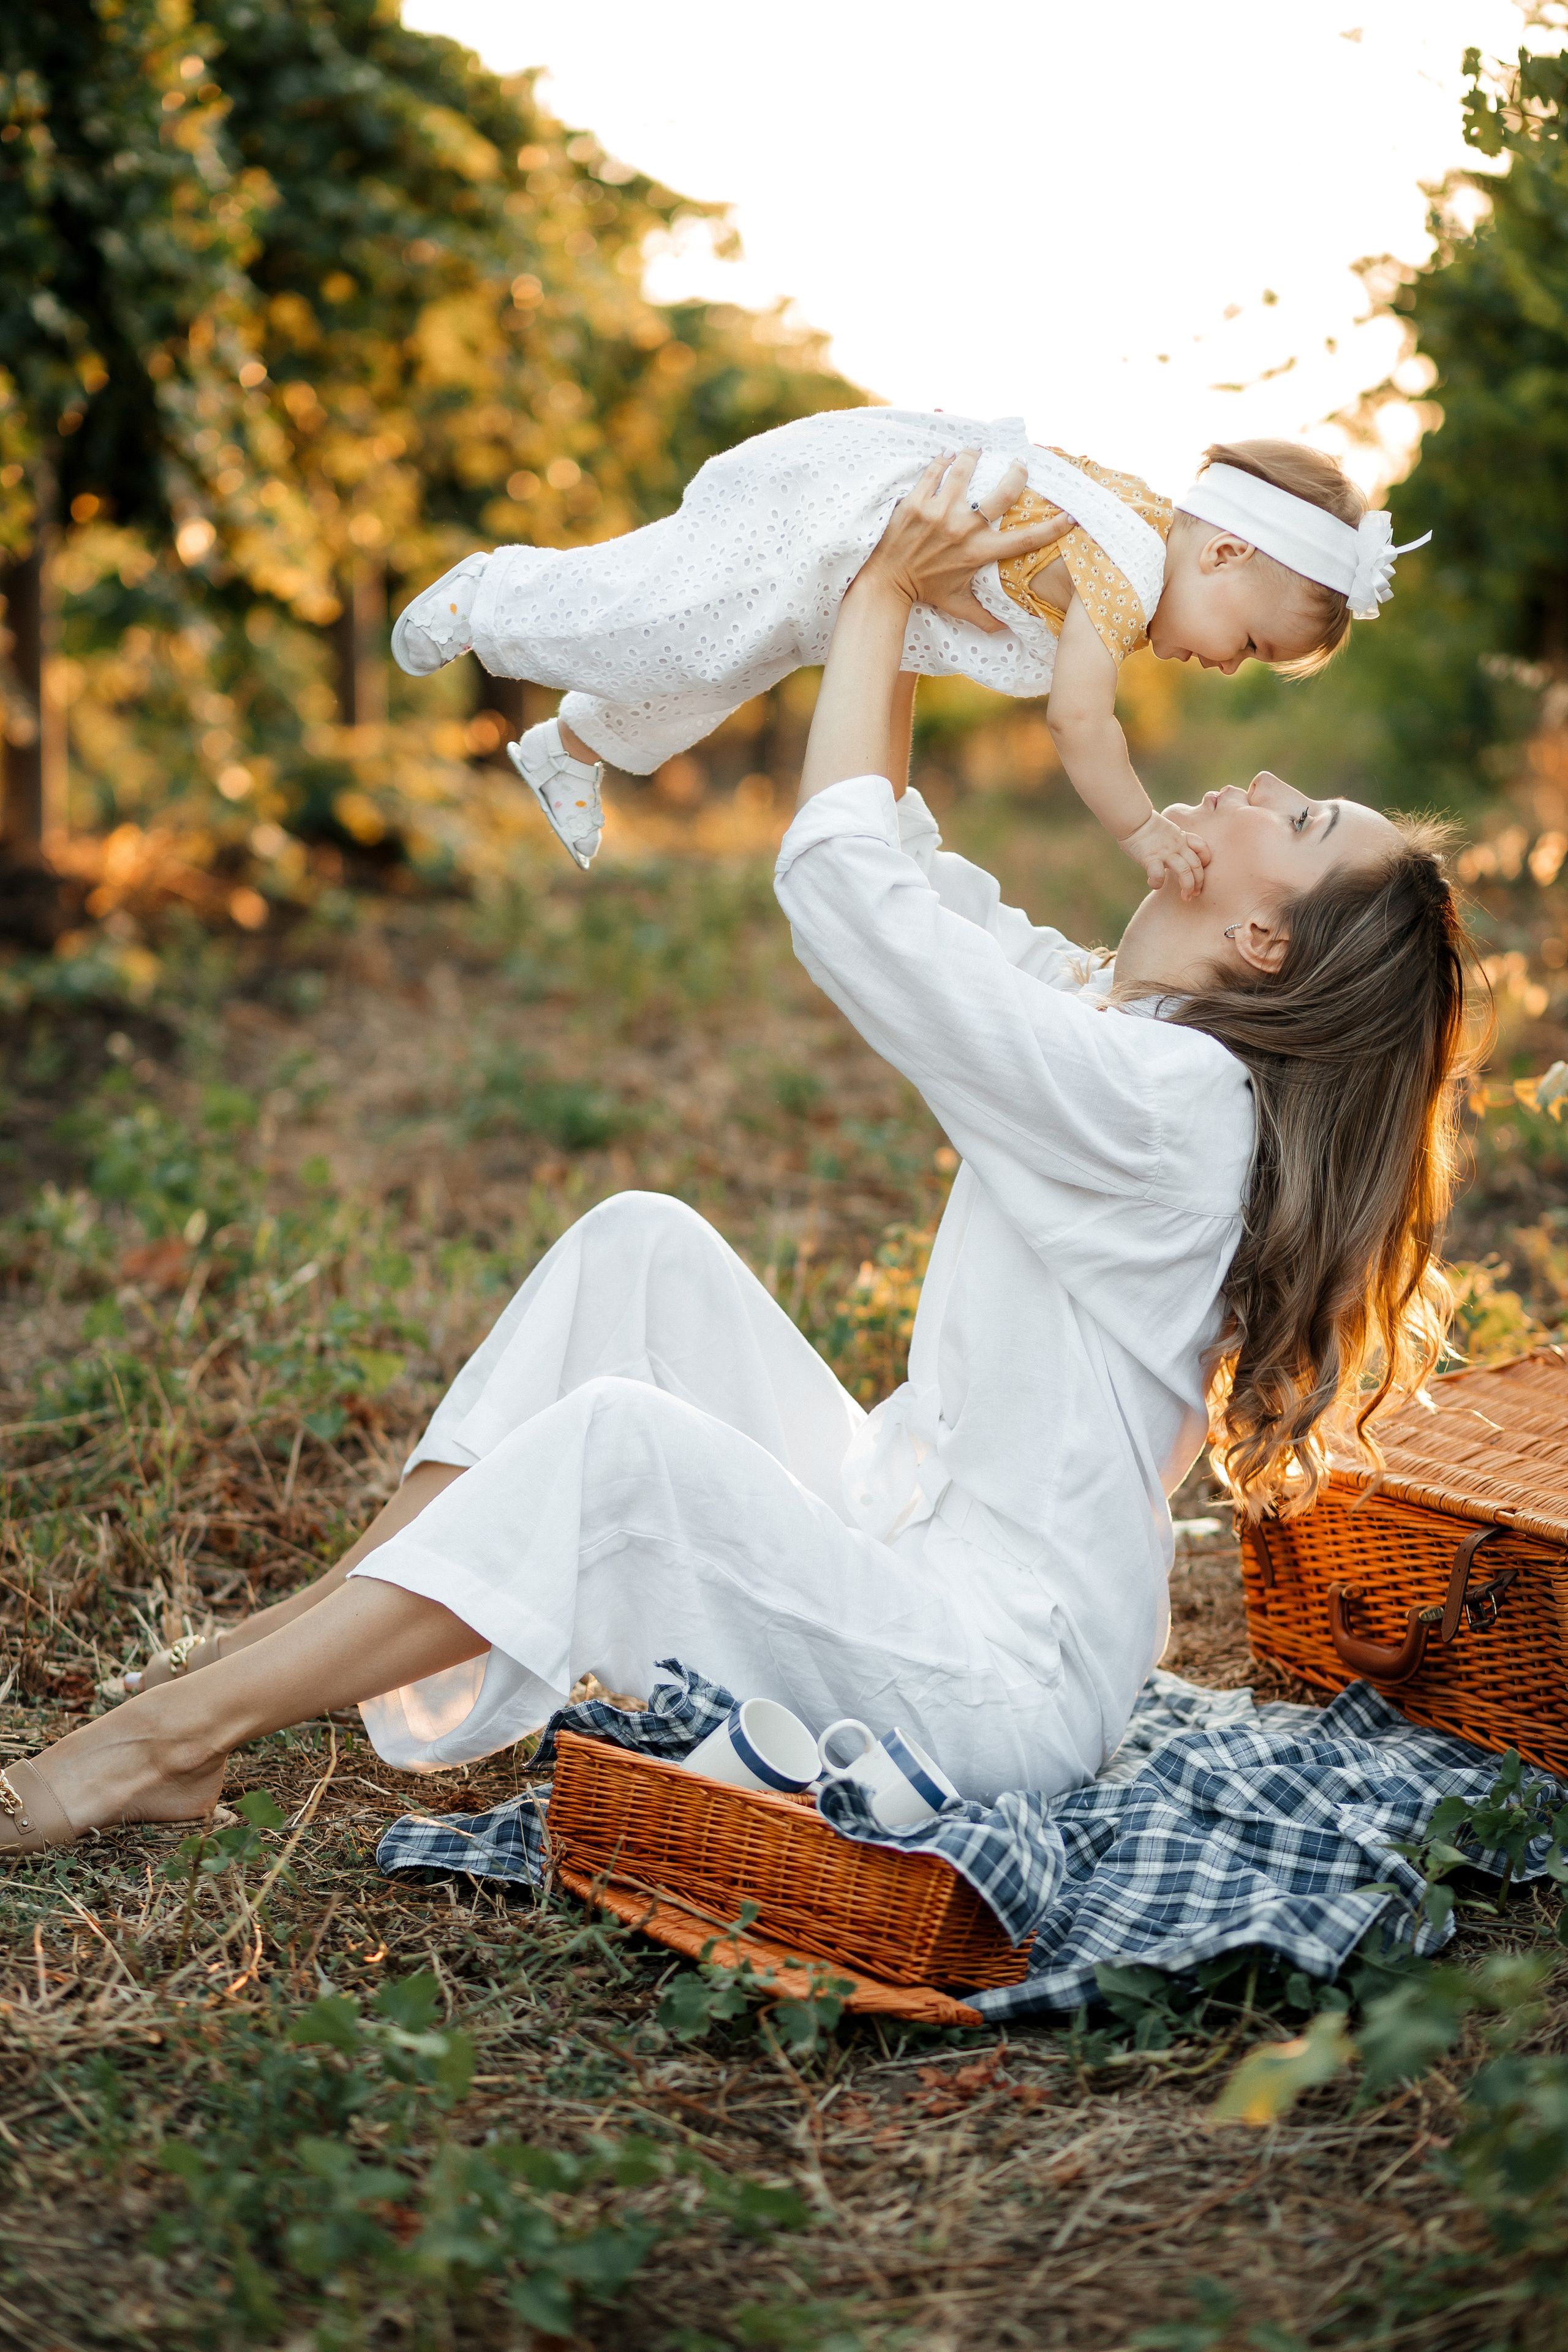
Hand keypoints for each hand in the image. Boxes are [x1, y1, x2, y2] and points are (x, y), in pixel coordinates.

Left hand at [859, 449, 1072, 635]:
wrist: (886, 583)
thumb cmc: (924, 591)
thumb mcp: (957, 604)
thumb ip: (983, 616)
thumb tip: (1005, 632)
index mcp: (979, 553)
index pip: (1024, 541)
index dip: (1052, 528)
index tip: (1070, 516)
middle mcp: (963, 531)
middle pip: (1001, 494)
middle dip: (1015, 474)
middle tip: (1019, 464)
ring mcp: (938, 514)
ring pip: (963, 472)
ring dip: (972, 457)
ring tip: (976, 450)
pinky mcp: (915, 503)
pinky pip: (933, 472)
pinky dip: (942, 460)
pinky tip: (947, 454)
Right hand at [1118, 809, 1211, 899]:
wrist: (1133, 819)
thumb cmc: (1144, 827)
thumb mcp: (1166, 832)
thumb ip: (1172, 843)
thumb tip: (1172, 858)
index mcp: (1182, 838)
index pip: (1202, 848)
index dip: (1205, 861)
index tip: (1199, 873)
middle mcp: (1177, 846)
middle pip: (1196, 864)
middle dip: (1199, 882)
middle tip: (1194, 894)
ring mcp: (1165, 852)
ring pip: (1185, 871)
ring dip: (1187, 886)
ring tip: (1185, 897)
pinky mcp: (1150, 857)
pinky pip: (1158, 875)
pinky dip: (1157, 883)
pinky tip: (1153, 884)